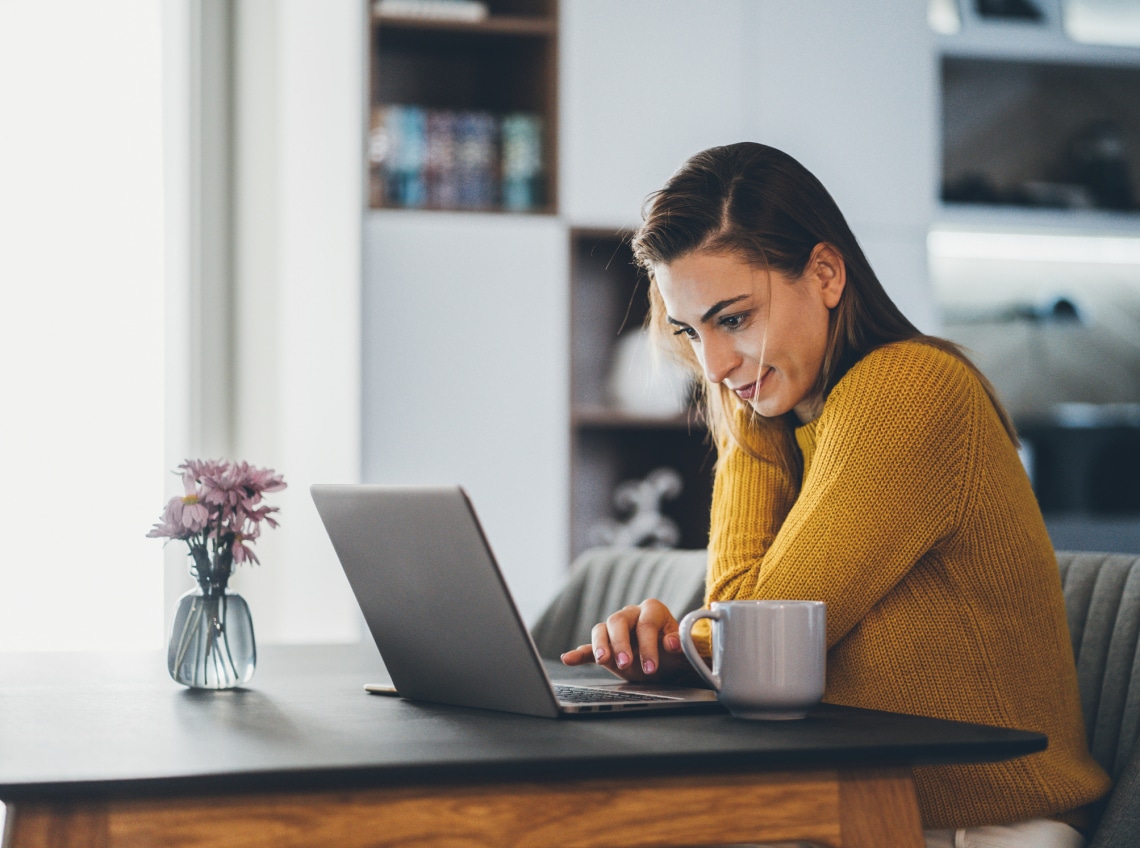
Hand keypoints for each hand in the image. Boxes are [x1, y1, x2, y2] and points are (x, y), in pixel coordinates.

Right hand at [560, 598, 692, 683]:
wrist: (668, 664)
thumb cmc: (675, 653)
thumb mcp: (682, 650)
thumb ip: (679, 644)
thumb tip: (670, 643)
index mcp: (651, 610)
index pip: (646, 623)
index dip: (648, 645)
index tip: (651, 666)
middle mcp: (631, 614)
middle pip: (618, 621)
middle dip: (621, 643)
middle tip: (625, 663)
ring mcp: (615, 630)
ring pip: (601, 629)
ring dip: (600, 645)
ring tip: (602, 660)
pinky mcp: (605, 646)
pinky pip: (589, 647)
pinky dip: (579, 654)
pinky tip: (568, 659)